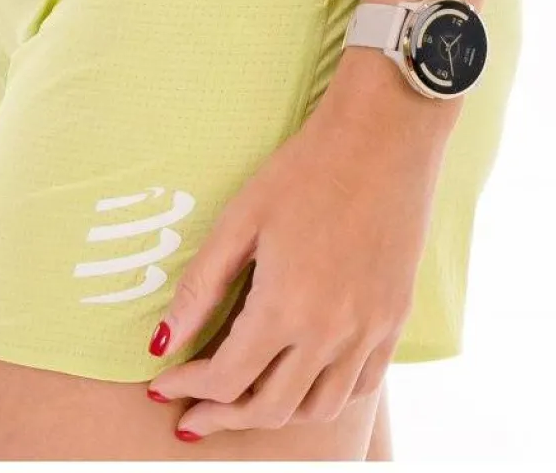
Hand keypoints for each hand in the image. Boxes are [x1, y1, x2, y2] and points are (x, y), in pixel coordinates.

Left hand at [143, 54, 453, 441]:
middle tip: (192, 416)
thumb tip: (160, 343)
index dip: (189, 388)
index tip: (164, 385)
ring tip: (244, 404)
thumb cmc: (306, 169)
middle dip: (222, 418)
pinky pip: (361, 386)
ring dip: (275, 416)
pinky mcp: (394, 320)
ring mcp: (368, 331)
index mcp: (285, 308)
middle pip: (270, 408)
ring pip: (318, 409)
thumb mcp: (241, 219)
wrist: (384, 136)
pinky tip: (304, 381)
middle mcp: (330, 333)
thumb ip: (201, 286)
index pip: (227, 380)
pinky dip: (326, 397)